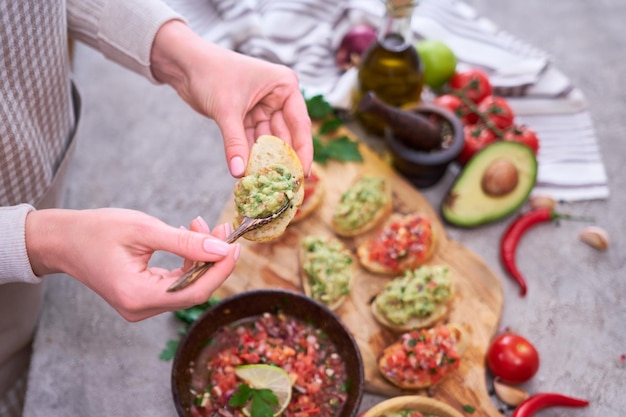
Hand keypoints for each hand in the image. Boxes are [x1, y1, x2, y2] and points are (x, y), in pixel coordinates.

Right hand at [25, 208, 239, 320]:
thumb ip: (185, 241)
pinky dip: (187, 260)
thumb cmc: (96, 231)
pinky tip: (188, 237)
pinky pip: (175, 283)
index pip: (195, 291)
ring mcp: (141, 306)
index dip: (220, 269)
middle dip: (213, 259)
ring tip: (201, 225)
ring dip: (200, 256)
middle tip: (221, 227)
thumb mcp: (143, 229)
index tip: (235, 244)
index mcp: (137, 296)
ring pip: (187, 285)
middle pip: (194, 290)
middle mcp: (140, 308)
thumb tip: (221, 248)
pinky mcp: (143, 297)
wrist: (63, 240)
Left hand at [151, 20, 312, 176]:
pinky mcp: (247, 117)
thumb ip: (235, 143)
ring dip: (265, 160)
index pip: (299, 123)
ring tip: (267, 183)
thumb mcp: (226, 110)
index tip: (303, 174)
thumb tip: (240, 172)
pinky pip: (253, 141)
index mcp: (284, 86)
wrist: (184, 64)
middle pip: (286, 135)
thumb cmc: (210, 73)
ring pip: (269, 141)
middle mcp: (278, 97)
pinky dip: (251, 155)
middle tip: (285, 185)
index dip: (302, 150)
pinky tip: (250, 172)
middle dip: (283, 159)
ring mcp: (263, 108)